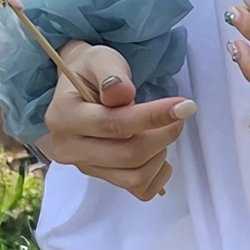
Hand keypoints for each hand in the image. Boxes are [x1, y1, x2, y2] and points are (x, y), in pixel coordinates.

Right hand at [39, 41, 197, 200]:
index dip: (153, 116)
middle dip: (163, 135)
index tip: (185, 106)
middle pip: (128, 155)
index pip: (114, 124)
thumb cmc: (93, 72)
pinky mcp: (104, 179)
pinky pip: (141, 190)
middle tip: (178, 115)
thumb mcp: (101, 60)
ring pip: (136, 177)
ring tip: (159, 130)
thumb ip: (112, 74)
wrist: (82, 88)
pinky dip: (159, 174)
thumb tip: (121, 92)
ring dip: (160, 153)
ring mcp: (86, 168)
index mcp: (63, 116)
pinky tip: (158, 152)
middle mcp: (69, 148)